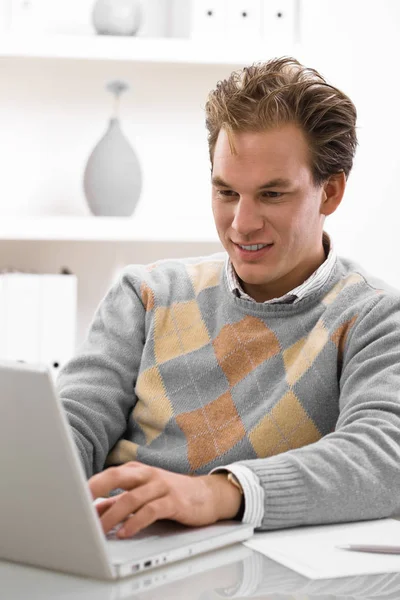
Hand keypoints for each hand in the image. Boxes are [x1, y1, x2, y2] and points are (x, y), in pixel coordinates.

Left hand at [89, 462, 242, 538]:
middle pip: (118, 476)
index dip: (92, 484)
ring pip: (132, 497)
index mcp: (138, 471)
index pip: (110, 473)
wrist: (207, 495)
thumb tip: (92, 511)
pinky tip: (126, 532)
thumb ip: (117, 502)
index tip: (73, 496)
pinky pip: (151, 510)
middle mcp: (148, 475)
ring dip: (113, 515)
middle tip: (80, 505)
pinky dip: (135, 522)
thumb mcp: (142, 495)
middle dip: (97, 489)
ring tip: (100, 530)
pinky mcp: (174, 501)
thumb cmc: (171, 494)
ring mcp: (162, 486)